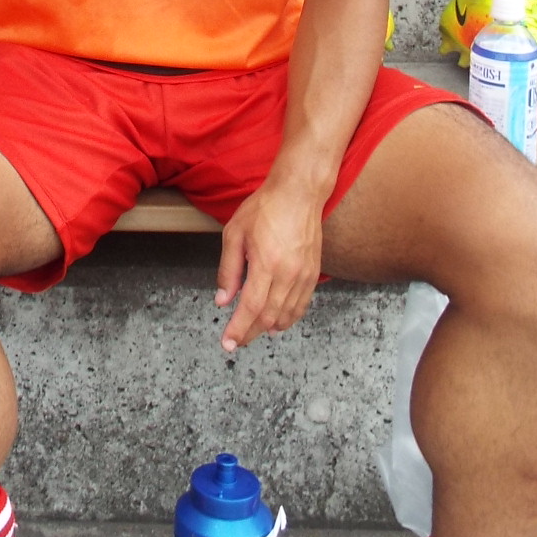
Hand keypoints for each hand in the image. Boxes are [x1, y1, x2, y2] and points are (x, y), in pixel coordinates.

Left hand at [214, 178, 324, 350]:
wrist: (299, 193)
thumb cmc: (265, 208)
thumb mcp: (234, 234)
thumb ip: (228, 270)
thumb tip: (222, 299)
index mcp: (266, 263)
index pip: (251, 307)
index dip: (239, 329)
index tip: (228, 343)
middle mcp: (288, 274)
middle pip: (269, 317)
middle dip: (250, 333)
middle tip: (236, 341)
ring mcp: (304, 275)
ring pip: (287, 315)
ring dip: (269, 328)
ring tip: (253, 333)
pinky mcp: (314, 273)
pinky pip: (302, 305)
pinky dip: (289, 318)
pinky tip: (278, 322)